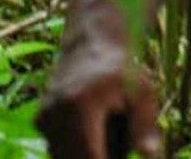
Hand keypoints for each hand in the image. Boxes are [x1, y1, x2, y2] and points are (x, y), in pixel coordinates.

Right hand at [36, 2, 163, 158]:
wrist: (91, 44)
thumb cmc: (123, 70)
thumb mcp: (143, 92)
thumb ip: (145, 126)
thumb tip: (151, 155)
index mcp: (79, 108)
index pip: (91, 158)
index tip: (121, 155)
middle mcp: (54, 114)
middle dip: (99, 158)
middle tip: (117, 141)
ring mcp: (43, 118)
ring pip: (65, 157)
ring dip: (87, 153)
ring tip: (107, 127)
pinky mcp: (40, 121)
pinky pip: (59, 148)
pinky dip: (77, 147)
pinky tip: (94, 126)